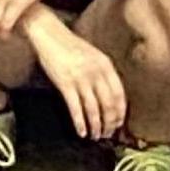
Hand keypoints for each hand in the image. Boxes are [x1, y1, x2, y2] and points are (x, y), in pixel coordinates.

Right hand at [28, 19, 127, 141]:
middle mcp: (96, 72)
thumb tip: (109, 98)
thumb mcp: (93, 55)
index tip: (118, 124)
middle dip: (109, 124)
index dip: (120, 113)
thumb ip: (102, 73)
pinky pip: (76, 108)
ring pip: (93, 110)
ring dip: (96, 127)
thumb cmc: (70, 46)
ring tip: (95, 136)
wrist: (49, 34)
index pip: (119, 94)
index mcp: (105, 64)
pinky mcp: (65, 83)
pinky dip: (80, 123)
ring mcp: (81, 78)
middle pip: (108, 105)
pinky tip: (81, 132)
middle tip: (107, 134)